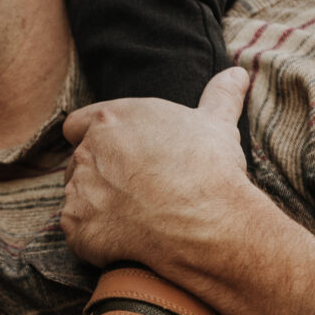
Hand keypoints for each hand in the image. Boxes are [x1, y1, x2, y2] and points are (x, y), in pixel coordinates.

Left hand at [61, 68, 252, 274]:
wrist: (207, 222)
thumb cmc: (209, 169)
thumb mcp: (217, 124)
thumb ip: (220, 95)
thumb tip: (238, 73)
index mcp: (111, 119)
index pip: (78, 124)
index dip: (93, 140)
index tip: (115, 156)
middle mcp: (87, 151)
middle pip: (79, 163)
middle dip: (101, 177)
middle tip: (135, 193)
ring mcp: (78, 190)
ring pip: (77, 198)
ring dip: (96, 207)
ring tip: (134, 218)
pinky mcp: (76, 227)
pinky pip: (77, 232)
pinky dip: (94, 238)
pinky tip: (125, 241)